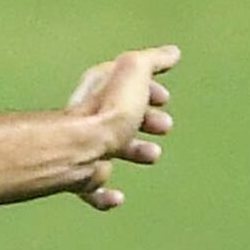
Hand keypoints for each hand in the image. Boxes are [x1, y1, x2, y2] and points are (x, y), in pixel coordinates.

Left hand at [64, 44, 177, 209]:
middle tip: (163, 125)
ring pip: (110, 150)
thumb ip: (152, 60)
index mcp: (97, 91)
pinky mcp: (78, 178)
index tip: (164, 98)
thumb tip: (172, 52)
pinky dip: (104, 195)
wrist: (81, 148)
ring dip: (135, 151)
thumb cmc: (108, 109)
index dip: (147, 88)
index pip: (121, 85)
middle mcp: (86, 118)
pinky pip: (90, 190)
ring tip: (152, 154)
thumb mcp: (134, 71)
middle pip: (119, 117)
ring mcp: (82, 149)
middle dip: (145, 120)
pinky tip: (117, 197)